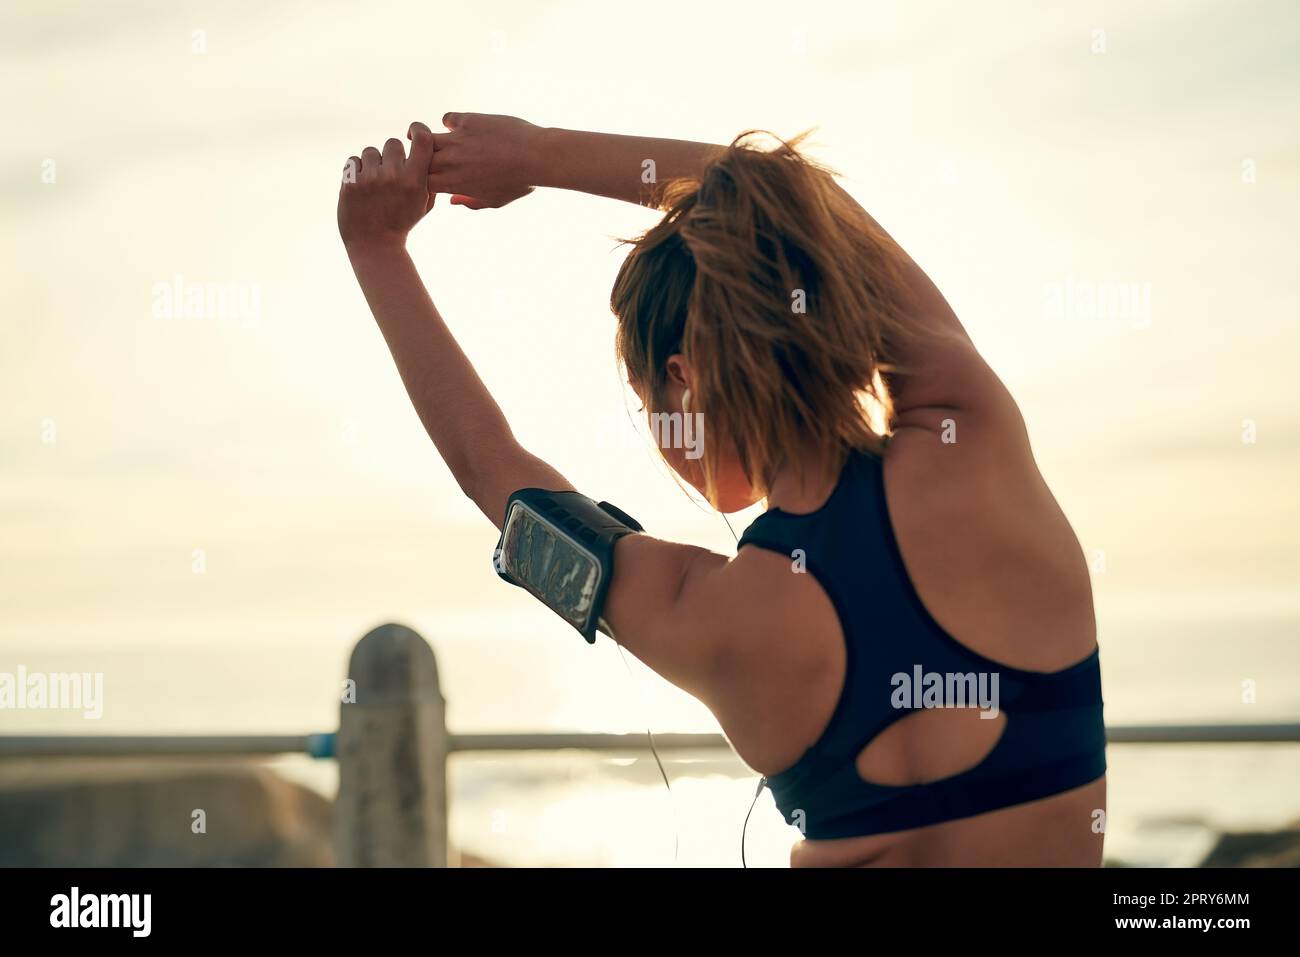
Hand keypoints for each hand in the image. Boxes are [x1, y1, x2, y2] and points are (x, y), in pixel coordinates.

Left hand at [337, 123, 436, 249]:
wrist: (375, 245)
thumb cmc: (402, 223)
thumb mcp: (423, 204)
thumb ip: (428, 178)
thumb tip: (429, 153)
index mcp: (415, 180)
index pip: (422, 139)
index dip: (419, 129)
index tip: (413, 132)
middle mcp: (393, 176)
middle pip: (393, 143)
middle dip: (392, 156)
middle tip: (391, 173)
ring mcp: (370, 179)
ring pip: (371, 151)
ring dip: (373, 163)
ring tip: (374, 183)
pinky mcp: (350, 182)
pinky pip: (353, 160)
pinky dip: (356, 170)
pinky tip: (362, 186)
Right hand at [426, 112, 542, 209]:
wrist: (536, 157)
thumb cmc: (519, 183)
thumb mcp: (496, 200)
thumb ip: (471, 202)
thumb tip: (452, 202)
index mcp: (454, 184)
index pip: (421, 182)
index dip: (421, 180)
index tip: (426, 177)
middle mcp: (450, 161)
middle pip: (417, 159)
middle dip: (416, 158)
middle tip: (418, 154)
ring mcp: (457, 140)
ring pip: (425, 137)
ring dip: (421, 136)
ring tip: (420, 135)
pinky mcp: (469, 120)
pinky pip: (449, 118)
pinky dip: (450, 121)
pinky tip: (457, 125)